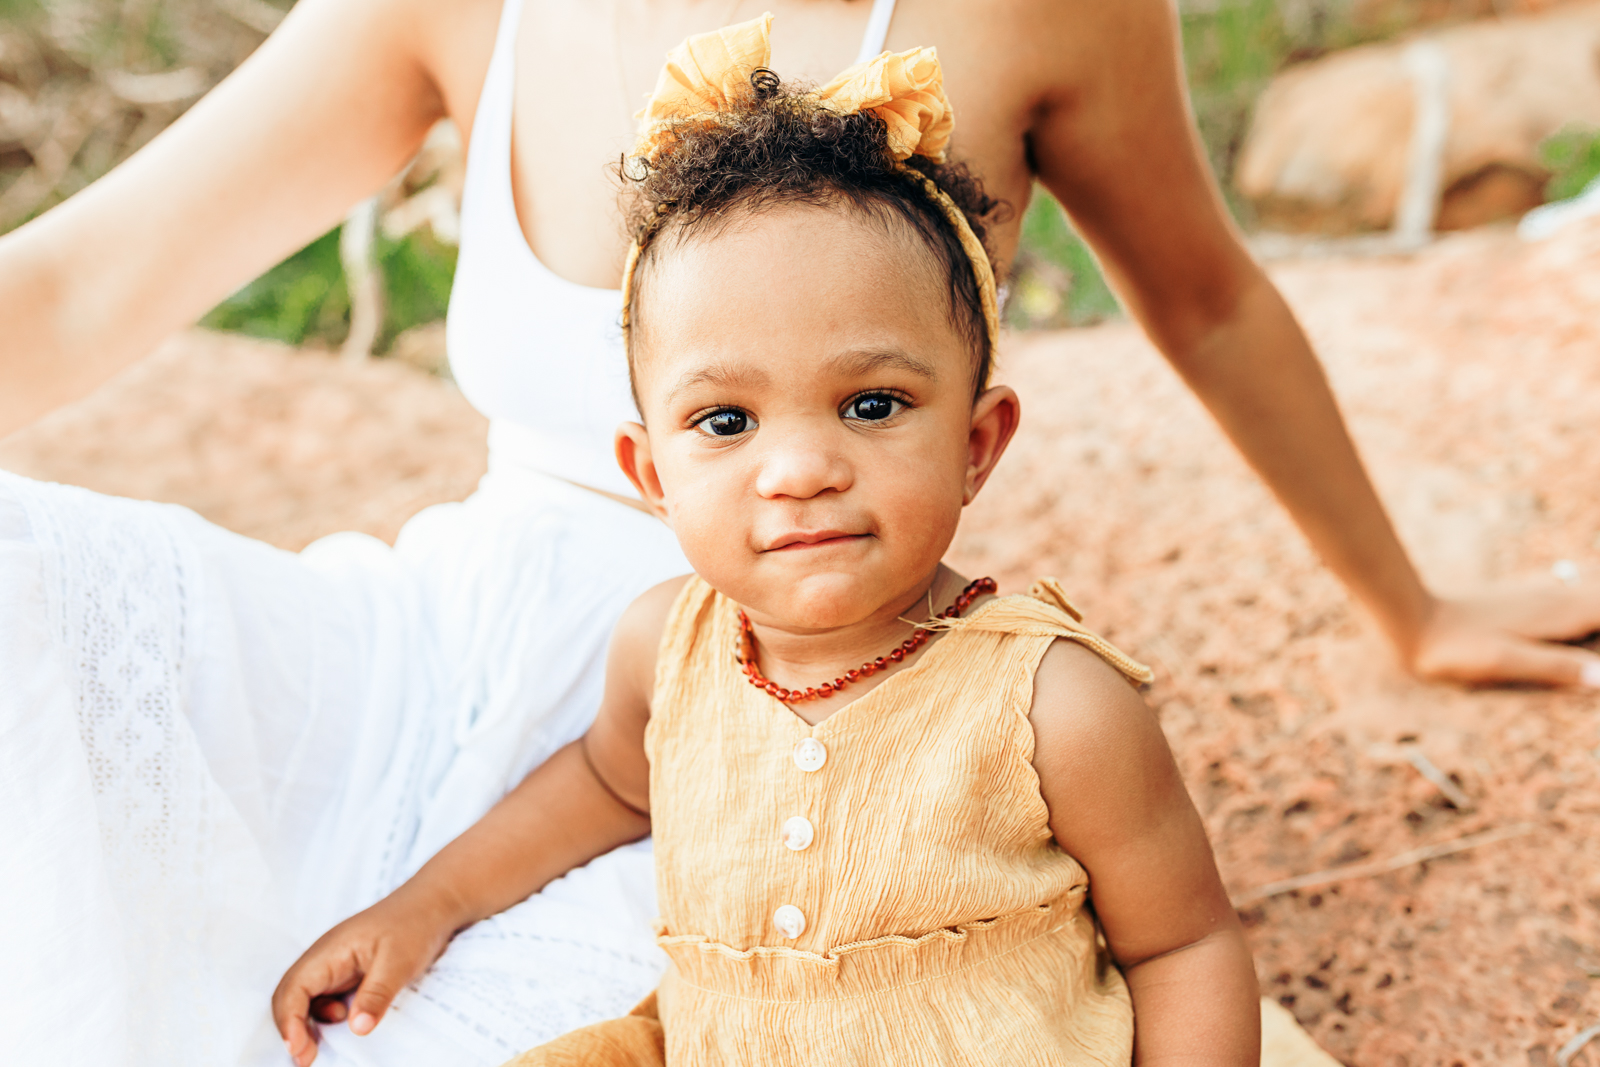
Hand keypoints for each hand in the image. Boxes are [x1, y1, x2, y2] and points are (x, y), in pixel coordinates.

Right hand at [271, 888, 460, 1066]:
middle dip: (292, 1029)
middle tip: (306, 1060)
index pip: (294, 988)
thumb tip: (357, 1028)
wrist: (432, 904)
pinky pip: (325, 999)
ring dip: (307, 1025)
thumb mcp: (399, 961)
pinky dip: (326, 1018)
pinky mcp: (346, 974)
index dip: (289, 1021)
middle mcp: (324, 959)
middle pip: (291, 996)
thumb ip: (376, 994)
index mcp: (329, 951)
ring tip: (319, 1051)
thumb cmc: (414, 925)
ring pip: (305, 1000)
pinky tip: (346, 1024)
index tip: (298, 1049)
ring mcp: (334, 966)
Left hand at [1408, 583, 1599, 687]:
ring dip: (1595, 606)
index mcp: (1559, 612)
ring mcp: (1542, 592)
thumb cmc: (1455, 647)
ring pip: (1592, 590)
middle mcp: (1557, 596)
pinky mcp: (1528, 597)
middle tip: (1595, 656)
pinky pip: (1575, 591)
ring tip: (1590, 638)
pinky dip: (1590, 600)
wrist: (1413, 619)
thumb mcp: (1504, 662)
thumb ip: (1555, 667)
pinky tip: (1585, 609)